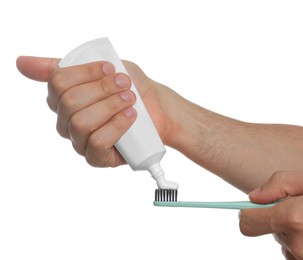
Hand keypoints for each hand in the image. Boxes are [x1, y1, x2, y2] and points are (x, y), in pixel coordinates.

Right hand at [16, 56, 179, 166]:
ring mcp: (80, 141)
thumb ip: (66, 64)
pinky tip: (130, 117)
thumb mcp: (104, 68)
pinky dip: (115, 126)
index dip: (85, 73)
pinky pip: (97, 143)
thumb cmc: (131, 87)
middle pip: (69, 102)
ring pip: (81, 122)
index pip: (58, 83)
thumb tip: (20, 62)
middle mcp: (67, 121)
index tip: (110, 67)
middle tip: (125, 84)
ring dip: (109, 106)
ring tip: (130, 99)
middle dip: (101, 89)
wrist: (158, 108)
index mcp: (64, 98)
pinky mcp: (97, 158)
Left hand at [239, 169, 302, 258]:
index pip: (248, 222)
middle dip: (281, 219)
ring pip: (286, 243)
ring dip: (296, 234)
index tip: (253, 208)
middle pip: (269, 230)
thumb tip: (254, 196)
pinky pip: (300, 255)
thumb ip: (282, 183)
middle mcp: (300, 245)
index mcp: (295, 218)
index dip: (249, 213)